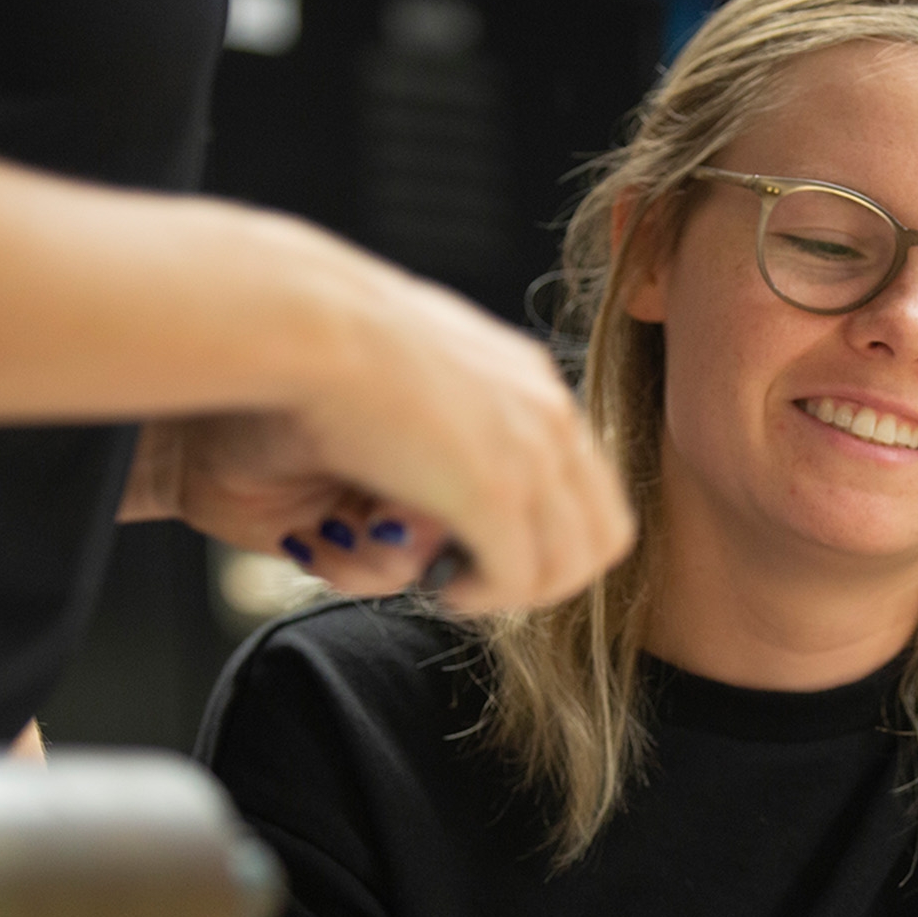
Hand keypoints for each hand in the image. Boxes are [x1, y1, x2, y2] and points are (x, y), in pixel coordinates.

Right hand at [128, 259, 632, 611]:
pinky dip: (485, 595)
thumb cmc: (332, 337)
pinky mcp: (496, 494)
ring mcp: (531, 455)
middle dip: (549, 572)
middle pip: (604, 531)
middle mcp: (549, 416)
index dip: (549, 530)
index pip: (589, 480)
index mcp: (532, 383)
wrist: (313, 321)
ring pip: (575, 564)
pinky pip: (522, 580)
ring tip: (458, 585)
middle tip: (481, 578)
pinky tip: (442, 585)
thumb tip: (440, 444)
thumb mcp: (414, 362)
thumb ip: (444, 404)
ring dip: (518, 590)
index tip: (487, 540)